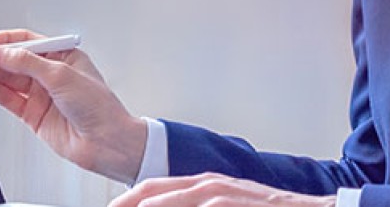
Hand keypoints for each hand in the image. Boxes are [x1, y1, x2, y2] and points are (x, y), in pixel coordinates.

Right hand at [0, 28, 146, 183]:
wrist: (105, 142)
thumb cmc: (98, 105)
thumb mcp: (61, 75)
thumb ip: (27, 63)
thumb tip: (2, 52)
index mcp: (63, 55)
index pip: (28, 42)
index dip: (6, 41)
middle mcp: (50, 73)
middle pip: (14, 61)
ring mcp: (41, 94)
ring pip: (9, 80)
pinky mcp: (34, 115)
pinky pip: (10, 100)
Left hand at [110, 174, 337, 206]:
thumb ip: (210, 206)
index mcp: (211, 189)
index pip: (162, 189)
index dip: (134, 199)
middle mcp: (219, 186)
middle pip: (167, 188)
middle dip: (134, 201)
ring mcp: (237, 194)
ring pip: (190, 194)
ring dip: (160, 202)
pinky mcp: (255, 204)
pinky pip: (221, 206)